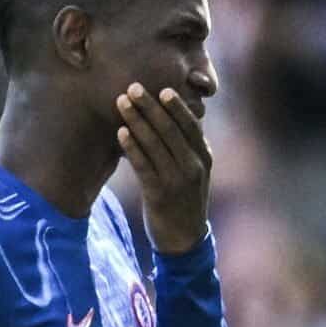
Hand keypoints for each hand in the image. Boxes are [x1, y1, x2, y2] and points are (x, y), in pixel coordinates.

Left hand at [116, 83, 211, 255]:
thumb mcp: (195, 173)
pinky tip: (121, 132)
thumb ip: (187, 148)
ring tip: (122, 102)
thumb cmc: (185, 200)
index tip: (161, 89)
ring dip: (136, 120)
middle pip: (170, 129)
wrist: (184, 240)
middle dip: (150, 106)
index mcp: (204, 158)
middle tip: (133, 87)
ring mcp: (177, 181)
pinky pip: (143, 165)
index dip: (175, 106)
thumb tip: (171, 120)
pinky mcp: (159, 194)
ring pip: (154, 144)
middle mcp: (194, 167)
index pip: (190, 126)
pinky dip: (132, 147)